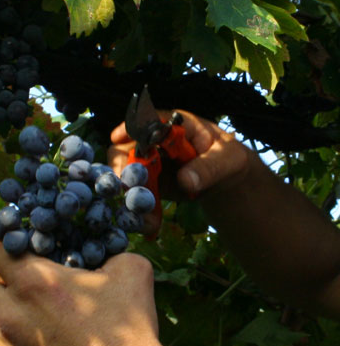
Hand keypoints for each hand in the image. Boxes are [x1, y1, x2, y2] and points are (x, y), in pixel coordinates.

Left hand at [0, 235, 170, 345]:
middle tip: (14, 278)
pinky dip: (15, 341)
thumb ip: (106, 253)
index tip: (12, 246)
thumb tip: (101, 254)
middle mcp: (9, 312)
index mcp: (32, 280)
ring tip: (35, 314)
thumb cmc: (128, 330)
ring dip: (3, 310)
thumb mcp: (130, 272)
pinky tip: (45, 345)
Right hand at [108, 110, 251, 231]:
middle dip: (122, 168)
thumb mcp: (228, 160)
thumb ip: (208, 168)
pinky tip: (149, 224)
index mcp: (173, 126)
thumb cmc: (228, 160)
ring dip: (128, 194)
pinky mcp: (147, 184)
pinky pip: (135, 195)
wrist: (226, 181)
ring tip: (141, 215)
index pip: (147, 121)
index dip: (130, 128)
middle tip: (127, 187)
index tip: (118, 138)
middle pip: (125, 149)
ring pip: (124, 174)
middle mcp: (153, 142)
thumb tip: (185, 180)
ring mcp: (147, 163)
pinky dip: (138, 210)